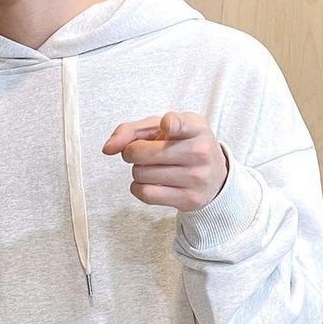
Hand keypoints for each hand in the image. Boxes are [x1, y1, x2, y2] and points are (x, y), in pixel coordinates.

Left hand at [102, 111, 227, 211]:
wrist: (214, 176)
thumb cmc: (180, 145)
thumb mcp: (160, 128)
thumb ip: (130, 131)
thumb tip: (108, 148)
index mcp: (195, 128)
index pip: (181, 124)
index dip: (171, 124)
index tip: (167, 125)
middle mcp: (200, 152)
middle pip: (140, 153)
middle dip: (132, 152)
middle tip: (141, 153)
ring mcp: (197, 177)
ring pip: (141, 174)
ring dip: (138, 171)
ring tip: (154, 167)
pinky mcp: (190, 199)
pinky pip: (146, 194)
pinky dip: (139, 188)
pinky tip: (152, 182)